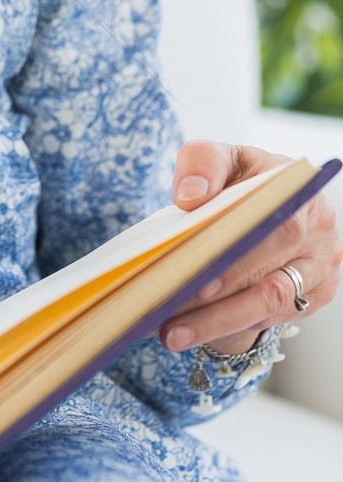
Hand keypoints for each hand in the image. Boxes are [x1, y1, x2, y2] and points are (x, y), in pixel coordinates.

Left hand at [159, 140, 341, 355]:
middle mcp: (319, 234)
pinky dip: (228, 327)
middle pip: (272, 280)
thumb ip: (202, 163)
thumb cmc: (237, 177)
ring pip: (269, 307)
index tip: (200, 280)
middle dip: (218, 304)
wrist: (262, 200)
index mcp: (299, 192)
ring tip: (172, 334)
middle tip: (170, 315)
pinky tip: (190, 329)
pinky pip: (271, 320)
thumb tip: (190, 196)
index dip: (240, 259)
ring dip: (217, 324)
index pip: (277, 229)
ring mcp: (321, 270)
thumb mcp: (219, 156)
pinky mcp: (313, 298)